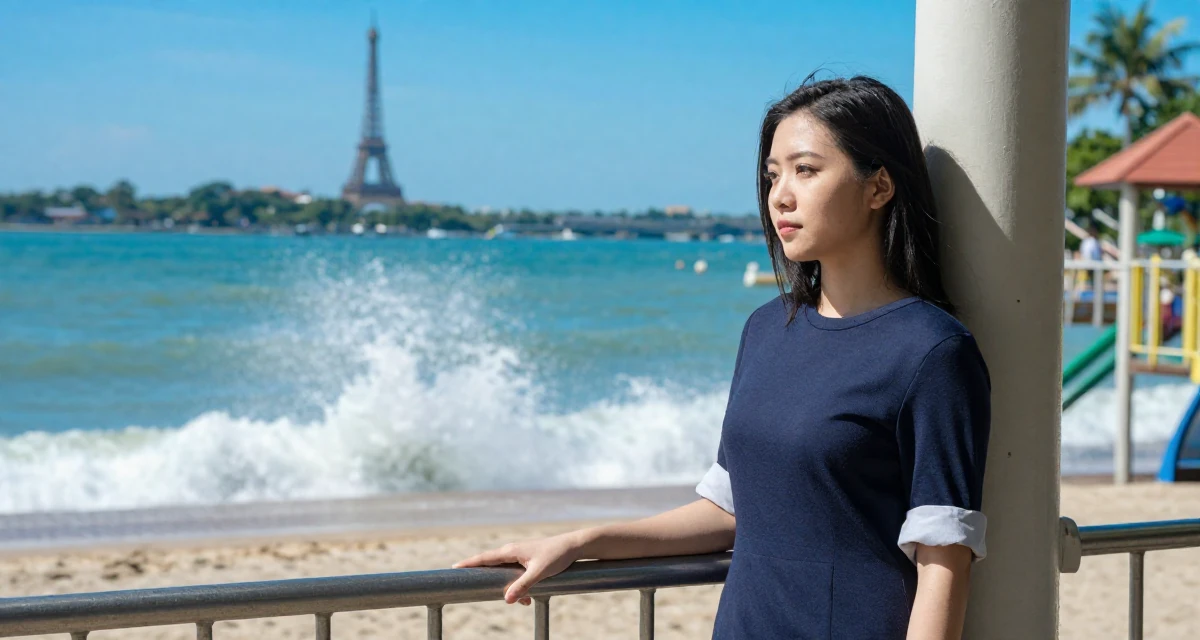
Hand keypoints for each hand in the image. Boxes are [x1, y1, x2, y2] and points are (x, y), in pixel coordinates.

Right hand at [452, 531, 585, 604]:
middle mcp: (512, 551)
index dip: (468, 563)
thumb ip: (523, 586)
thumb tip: (507, 599)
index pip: (484, 558)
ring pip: (505, 574)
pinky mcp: (526, 561)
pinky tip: (529, 598)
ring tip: (524, 601)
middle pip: (490, 566)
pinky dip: (519, 587)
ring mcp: (518, 555)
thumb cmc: (557, 556)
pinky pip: (515, 575)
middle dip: (486, 579)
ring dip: (510, 588)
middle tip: (472, 586)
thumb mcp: (539, 573)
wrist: (573, 547)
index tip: (453, 568)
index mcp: (511, 551)